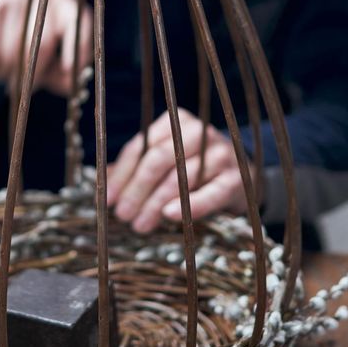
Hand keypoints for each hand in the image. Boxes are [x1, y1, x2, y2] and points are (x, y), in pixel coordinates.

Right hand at [0, 0, 92, 96]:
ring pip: (13, 51)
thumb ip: (63, 75)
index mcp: (60, 3)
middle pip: (43, 42)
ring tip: (6, 70)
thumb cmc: (22, 47)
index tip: (68, 69)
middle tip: (27, 86)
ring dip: (9, 71)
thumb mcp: (46, 61)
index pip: (77, 21)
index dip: (76, 47)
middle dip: (36, 72)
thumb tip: (76, 86)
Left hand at [107, 108, 260, 233]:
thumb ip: (138, 167)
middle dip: (137, 190)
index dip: (122, 174)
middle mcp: (200, 132)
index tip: (107, 199)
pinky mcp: (237, 178)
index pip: (142, 146)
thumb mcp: (167, 162)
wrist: (244, 179)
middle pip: (159, 159)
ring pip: (180, 177)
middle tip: (123, 216)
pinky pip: (210, 193)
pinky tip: (169, 216)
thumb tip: (103, 183)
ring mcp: (221, 153)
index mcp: (177, 121)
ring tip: (140, 224)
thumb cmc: (195, 169)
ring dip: (155, 203)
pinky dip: (189, 205)